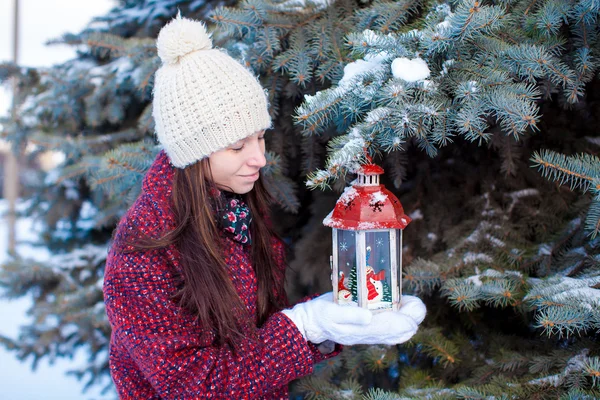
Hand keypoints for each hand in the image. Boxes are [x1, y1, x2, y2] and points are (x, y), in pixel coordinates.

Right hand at [281, 293, 425, 345]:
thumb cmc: (319, 313)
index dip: (407, 318)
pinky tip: (399, 310)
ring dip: (408, 320)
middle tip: (415, 302)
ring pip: (396, 334)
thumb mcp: (331, 310)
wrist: (309, 324)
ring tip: (411, 304)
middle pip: (400, 332)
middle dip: (412, 317)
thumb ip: (350, 314)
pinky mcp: (366, 332)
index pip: (393, 328)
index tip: (411, 302)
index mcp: (361, 330)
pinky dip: (398, 322)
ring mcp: (368, 335)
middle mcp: (368, 335)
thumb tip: (369, 317)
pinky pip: (388, 332)